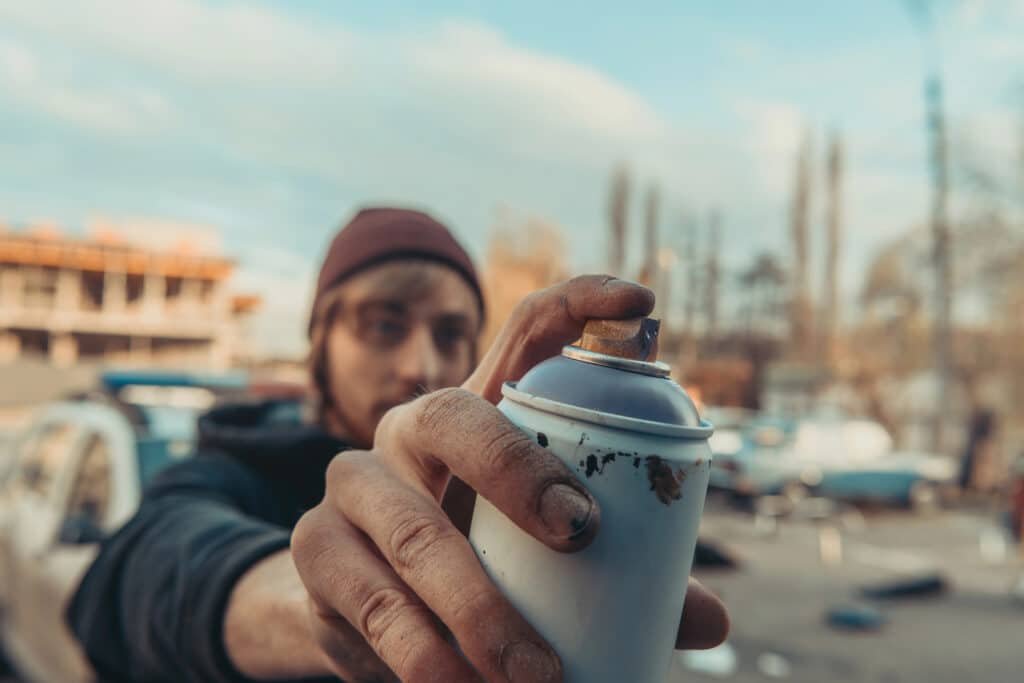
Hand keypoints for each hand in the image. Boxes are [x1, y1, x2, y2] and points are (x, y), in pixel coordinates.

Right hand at [291, 276, 728, 681]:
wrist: (356, 613)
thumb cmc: (475, 563)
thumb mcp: (538, 556)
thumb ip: (619, 579)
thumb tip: (710, 619)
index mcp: (481, 412)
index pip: (526, 331)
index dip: (581, 303)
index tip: (641, 301)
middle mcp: (412, 428)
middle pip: (458, 414)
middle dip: (519, 471)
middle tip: (582, 534)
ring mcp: (355, 482)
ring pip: (415, 532)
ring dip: (481, 610)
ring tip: (538, 675)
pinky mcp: (319, 550)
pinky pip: (374, 603)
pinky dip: (425, 656)